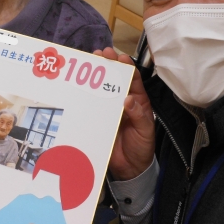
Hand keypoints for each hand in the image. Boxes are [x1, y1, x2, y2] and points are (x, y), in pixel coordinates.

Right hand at [94, 47, 154, 180]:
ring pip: (102, 90)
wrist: (130, 169)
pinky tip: (79, 87)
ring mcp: (110, 110)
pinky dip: (86, 96)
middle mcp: (123, 102)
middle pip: (115, 80)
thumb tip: (129, 99)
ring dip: (95, 77)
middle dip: (108, 65)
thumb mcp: (145, 130)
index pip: (133, 79)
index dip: (126, 67)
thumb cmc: (142, 147)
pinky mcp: (99, 119)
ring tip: (88, 64)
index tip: (119, 57)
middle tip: (100, 54)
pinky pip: (92, 106)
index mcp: (137, 101)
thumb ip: (138, 115)